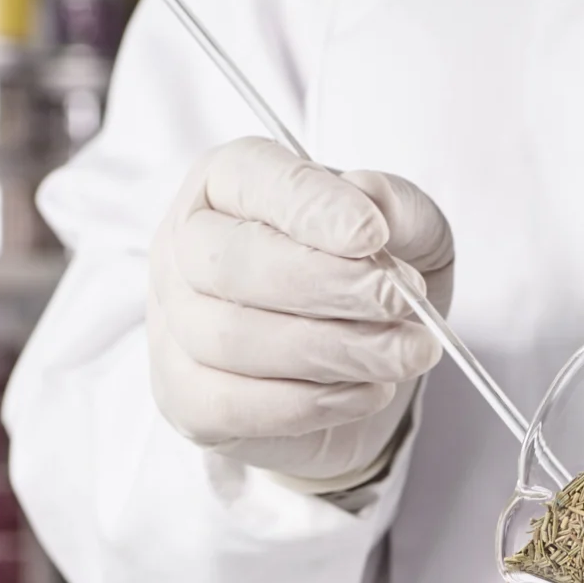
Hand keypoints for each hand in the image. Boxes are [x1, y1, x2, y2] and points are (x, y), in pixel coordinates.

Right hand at [147, 137, 454, 491]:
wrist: (358, 375)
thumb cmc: (369, 286)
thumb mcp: (408, 233)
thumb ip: (398, 207)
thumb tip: (371, 196)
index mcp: (227, 183)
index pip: (251, 178)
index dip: (312, 207)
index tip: (373, 235)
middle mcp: (184, 248)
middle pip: (232, 263)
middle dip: (328, 286)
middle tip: (402, 303)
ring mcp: (175, 327)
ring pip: (234, 339)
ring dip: (333, 351)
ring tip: (404, 354)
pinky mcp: (186, 399)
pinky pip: (232, 404)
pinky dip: (309, 403)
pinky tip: (367, 393)